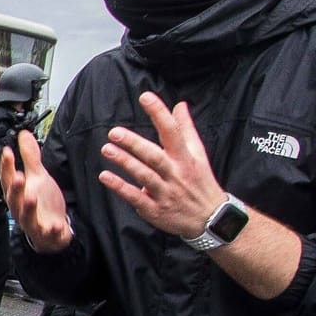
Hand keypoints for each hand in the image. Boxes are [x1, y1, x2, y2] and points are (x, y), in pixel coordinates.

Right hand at [1, 130, 71, 252]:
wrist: (52, 231)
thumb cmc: (42, 203)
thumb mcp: (37, 177)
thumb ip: (29, 157)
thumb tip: (23, 135)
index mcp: (17, 193)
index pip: (8, 178)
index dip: (6, 166)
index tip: (7, 152)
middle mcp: (20, 208)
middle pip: (13, 198)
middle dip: (15, 188)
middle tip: (18, 176)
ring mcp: (32, 222)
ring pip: (26, 216)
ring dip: (28, 207)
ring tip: (31, 197)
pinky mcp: (45, 233)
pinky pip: (46, 232)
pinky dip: (50, 230)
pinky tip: (55, 225)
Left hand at [97, 92, 225, 240]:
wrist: (210, 218)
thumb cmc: (200, 181)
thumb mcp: (198, 154)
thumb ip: (186, 128)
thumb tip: (180, 104)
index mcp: (185, 158)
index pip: (172, 131)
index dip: (159, 113)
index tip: (145, 96)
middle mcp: (175, 174)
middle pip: (154, 156)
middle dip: (135, 144)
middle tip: (115, 132)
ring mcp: (165, 193)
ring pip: (144, 176)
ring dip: (125, 162)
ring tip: (107, 149)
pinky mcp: (155, 210)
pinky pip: (136, 198)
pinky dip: (120, 187)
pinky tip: (105, 176)